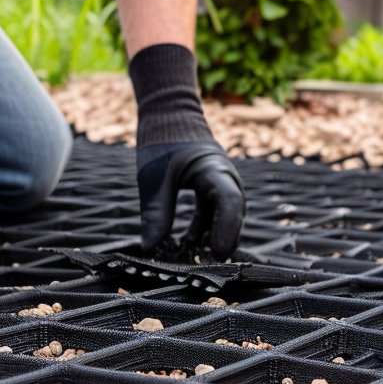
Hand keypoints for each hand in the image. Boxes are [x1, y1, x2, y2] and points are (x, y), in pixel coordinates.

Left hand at [137, 140, 244, 259]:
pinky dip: (201, 229)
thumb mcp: (154, 179)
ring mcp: (220, 184)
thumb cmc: (162, 143)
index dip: (225, 229)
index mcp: (215, 170)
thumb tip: (149, 248)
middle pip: (232, 215)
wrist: (167, 117)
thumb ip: (155, 212)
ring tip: (193, 258)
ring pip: (223, 217)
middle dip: (222, 241)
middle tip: (208, 266)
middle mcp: (225, 179)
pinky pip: (212, 213)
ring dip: (209, 237)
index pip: (229, 202)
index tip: (215, 253)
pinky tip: (185, 244)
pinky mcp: (211, 189)